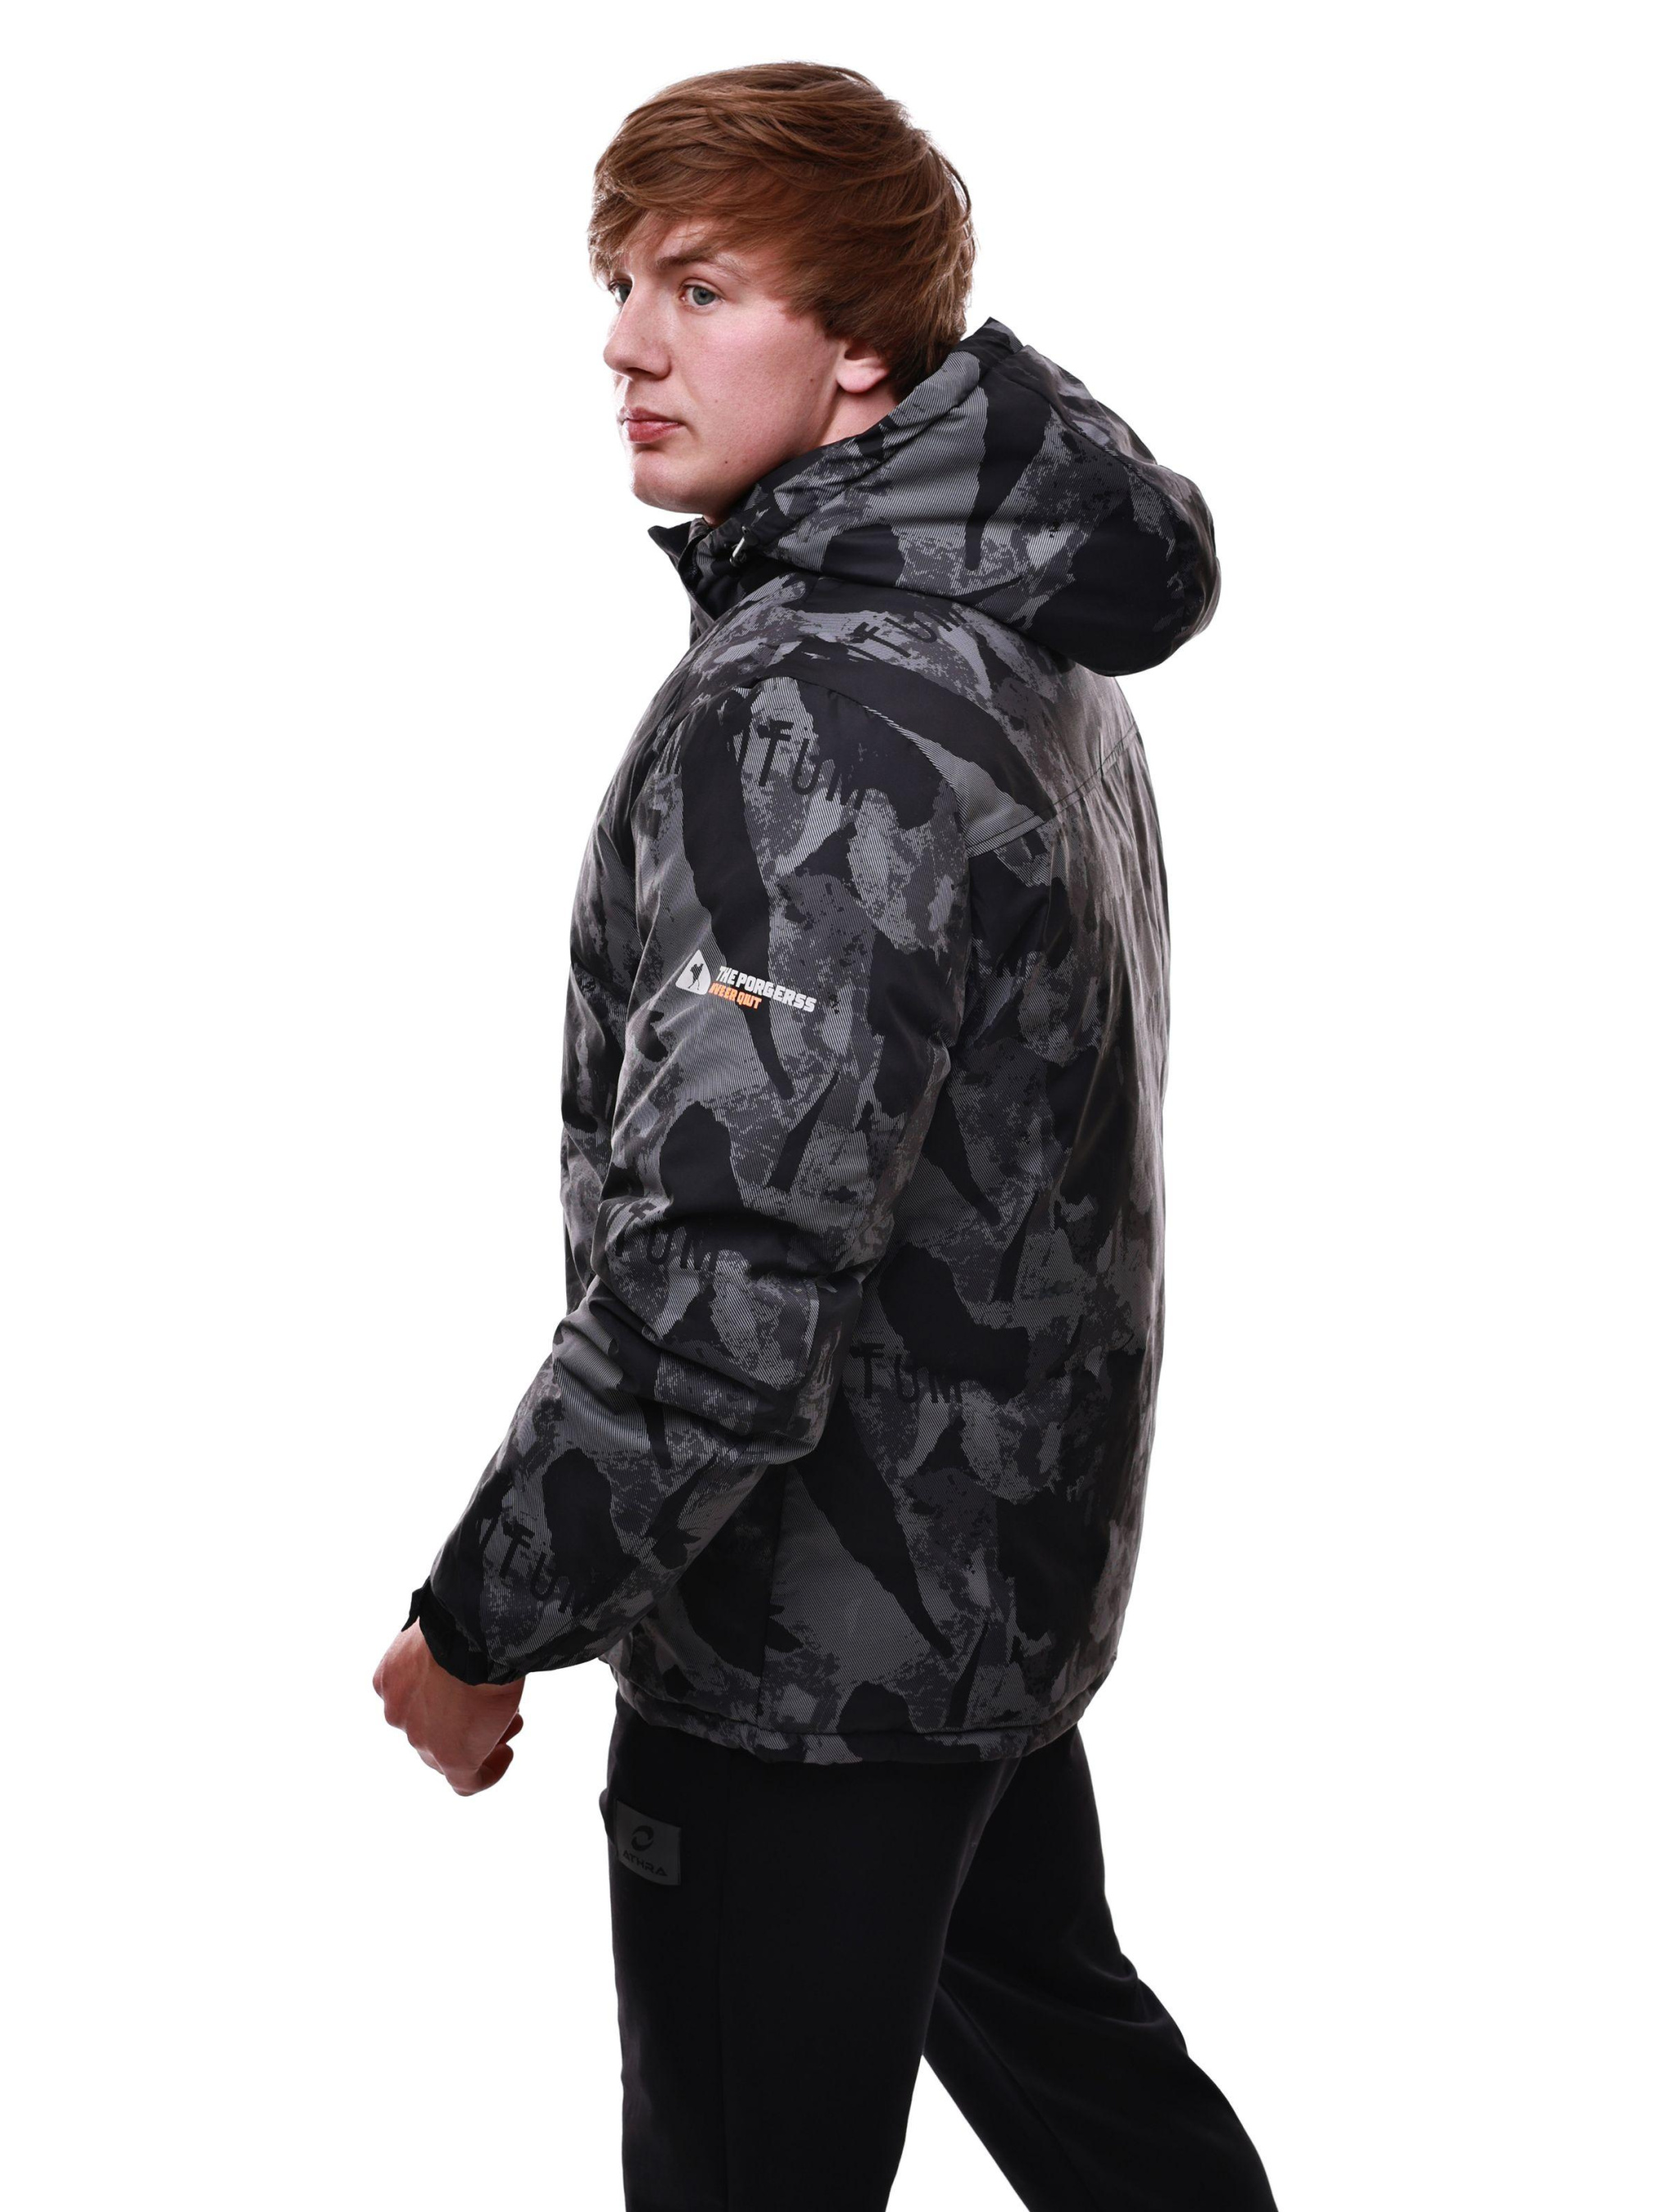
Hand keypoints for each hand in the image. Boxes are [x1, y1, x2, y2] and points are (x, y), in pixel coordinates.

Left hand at [373, 1622, 524, 1795]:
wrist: (471, 1633)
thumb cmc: (461, 1621)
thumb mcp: (439, 1631)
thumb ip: (439, 1650)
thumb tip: (462, 1650)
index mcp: (390, 1680)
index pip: (414, 1702)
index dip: (445, 1699)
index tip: (471, 1690)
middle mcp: (399, 1713)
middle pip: (433, 1729)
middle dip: (465, 1720)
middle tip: (495, 1707)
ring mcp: (422, 1739)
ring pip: (449, 1754)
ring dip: (480, 1741)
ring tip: (510, 1725)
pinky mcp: (451, 1758)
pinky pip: (465, 1782)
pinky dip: (487, 1773)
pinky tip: (504, 1756)